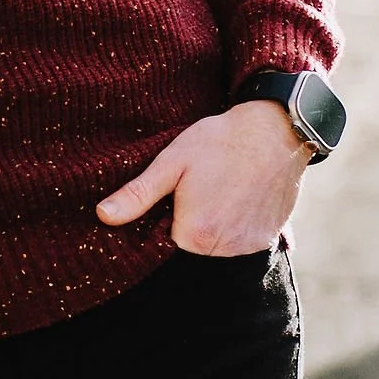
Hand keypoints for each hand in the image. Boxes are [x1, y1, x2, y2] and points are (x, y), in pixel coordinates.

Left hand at [96, 99, 314, 254]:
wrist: (276, 129)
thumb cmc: (220, 141)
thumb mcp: (172, 162)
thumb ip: (138, 195)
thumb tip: (102, 216)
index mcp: (195, 235)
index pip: (165, 242)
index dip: (168, 216)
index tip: (179, 193)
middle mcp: (225, 249)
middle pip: (193, 247)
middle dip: (192, 223)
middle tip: (203, 188)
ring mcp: (250, 246)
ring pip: (217, 246)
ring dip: (215, 227)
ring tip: (223, 190)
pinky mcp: (268, 238)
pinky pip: (242, 242)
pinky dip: (237, 226)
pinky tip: (240, 198)